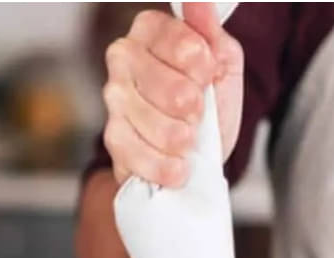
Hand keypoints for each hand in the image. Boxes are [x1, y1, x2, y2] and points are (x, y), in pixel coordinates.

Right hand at [102, 2, 242, 186]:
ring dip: (183, 138)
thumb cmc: (207, 103)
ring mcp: (113, 100)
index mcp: (150, 31)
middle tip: (198, 113)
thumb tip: (199, 1)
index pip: (176, 37)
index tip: (209, 75)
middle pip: (165, 84)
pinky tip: (179, 166)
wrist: (193, 152)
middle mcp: (122, 59)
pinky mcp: (112, 138)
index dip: (202, 63)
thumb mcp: (221, 63)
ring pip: (154, 122)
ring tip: (189, 140)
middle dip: (193, 106)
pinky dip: (167, 166)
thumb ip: (210, 33)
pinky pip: (140, 153)